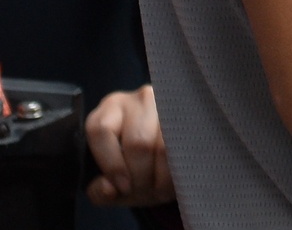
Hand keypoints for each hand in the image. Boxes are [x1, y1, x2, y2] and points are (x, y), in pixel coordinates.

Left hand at [85, 84, 173, 207]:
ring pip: (164, 145)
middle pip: (138, 141)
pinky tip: (175, 176)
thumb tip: (110, 188)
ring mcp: (170, 103)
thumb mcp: (110, 184)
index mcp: (109, 110)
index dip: (112, 164)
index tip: (123, 187)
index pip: (101, 129)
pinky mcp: (191, 112)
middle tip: (144, 191)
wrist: (165, 164)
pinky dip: (179, 168)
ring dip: (161, 175)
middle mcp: (138, 99)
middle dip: (141, 174)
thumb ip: (100, 191)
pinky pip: (185, 145)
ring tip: (159, 187)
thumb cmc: (134, 170)